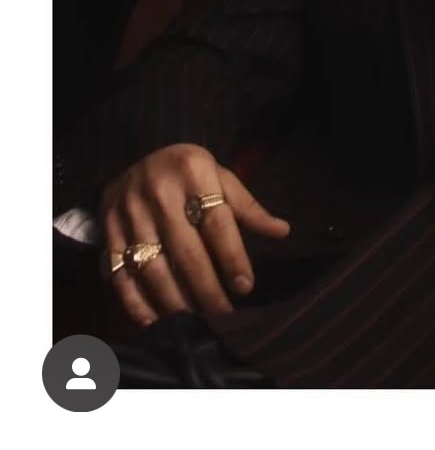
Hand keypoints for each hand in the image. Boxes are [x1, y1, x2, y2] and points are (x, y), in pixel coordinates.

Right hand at [100, 144, 289, 327]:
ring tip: (195, 322)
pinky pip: (121, 275)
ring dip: (175, 302)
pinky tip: (155, 321)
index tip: (245, 287)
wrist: (133, 156)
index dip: (233, 258)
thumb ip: (247, 207)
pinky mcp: (107, 233)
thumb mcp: (220, 175)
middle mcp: (159, 193)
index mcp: (193, 172)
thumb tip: (282, 232)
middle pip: (186, 252)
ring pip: (154, 269)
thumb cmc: (187, 172)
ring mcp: (129, 214)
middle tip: (224, 315)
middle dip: (207, 289)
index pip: (217, 223)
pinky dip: (136, 303)